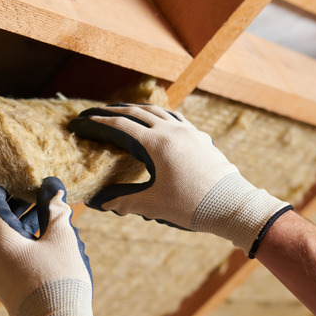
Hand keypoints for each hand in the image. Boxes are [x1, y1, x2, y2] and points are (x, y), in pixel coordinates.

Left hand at [0, 176, 102, 315]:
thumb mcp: (61, 238)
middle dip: (4, 202)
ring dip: (13, 223)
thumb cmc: (60, 280)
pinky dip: (15, 242)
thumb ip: (55, 209)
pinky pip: (3, 256)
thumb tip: (52, 189)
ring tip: (40, 212)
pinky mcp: (3, 287)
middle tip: (24, 190)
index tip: (4, 171)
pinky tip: (39, 239)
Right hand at [68, 103, 291, 257]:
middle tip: (94, 113)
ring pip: (157, 111)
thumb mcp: (152, 206)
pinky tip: (156, 121)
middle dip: (113, 111)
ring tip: (121, 111)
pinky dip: (158, 115)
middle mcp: (172, 131)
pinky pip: (175, 118)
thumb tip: (99, 203)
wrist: (233, 206)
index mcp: (157, 144)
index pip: (121, 126)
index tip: (82, 121)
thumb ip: (124, 201)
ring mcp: (189, 132)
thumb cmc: (191, 206)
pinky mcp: (200, 138)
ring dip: (136, 109)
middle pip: (137, 112)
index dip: (98, 122)